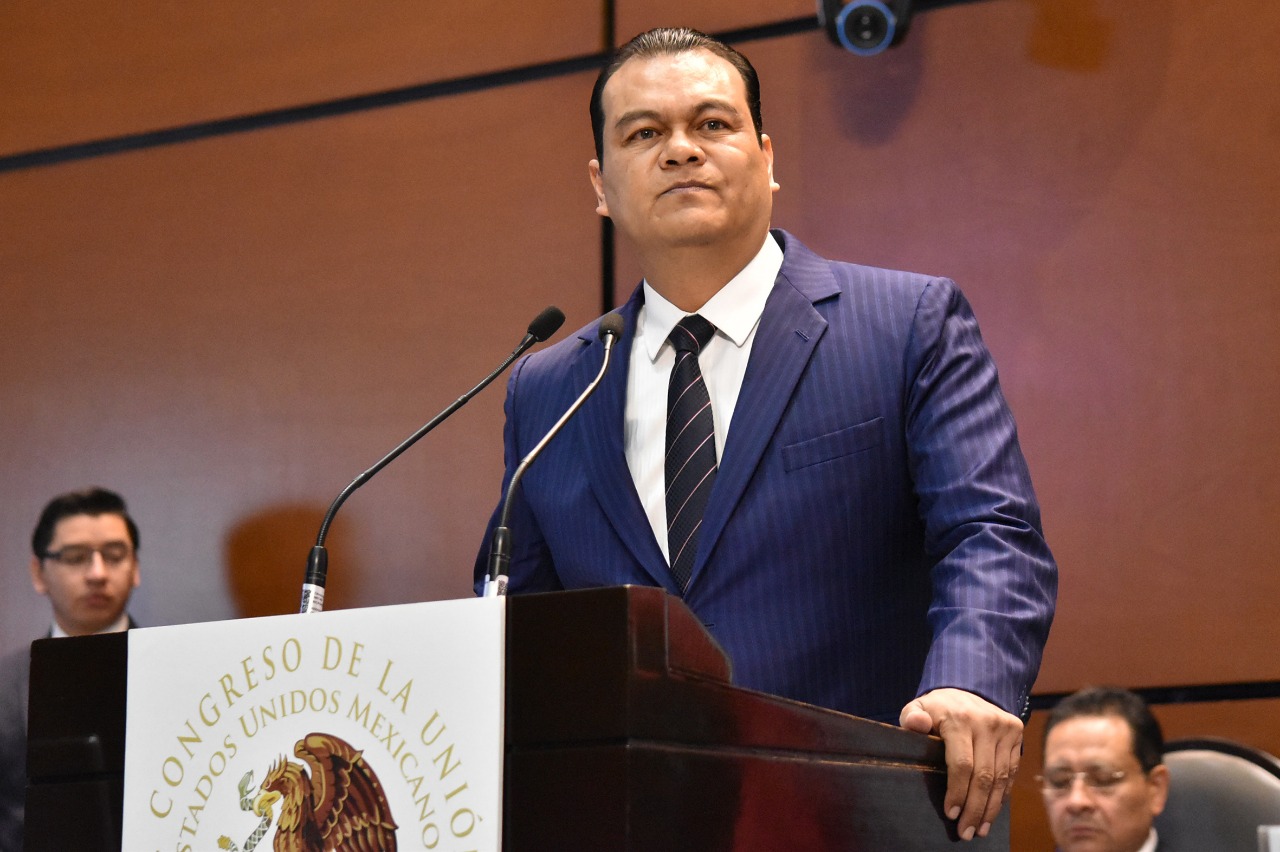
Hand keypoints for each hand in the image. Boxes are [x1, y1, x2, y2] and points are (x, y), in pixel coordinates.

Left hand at [900, 687, 1021, 840]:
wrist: (967, 688)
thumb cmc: (937, 708)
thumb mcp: (918, 708)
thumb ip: (912, 718)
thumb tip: (916, 725)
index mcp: (959, 719)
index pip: (962, 764)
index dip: (958, 792)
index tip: (951, 813)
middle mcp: (986, 723)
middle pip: (984, 776)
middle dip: (975, 808)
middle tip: (966, 832)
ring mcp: (1004, 728)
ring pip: (1001, 777)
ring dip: (991, 807)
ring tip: (979, 828)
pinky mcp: (1016, 732)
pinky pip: (1011, 770)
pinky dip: (1002, 794)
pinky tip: (992, 810)